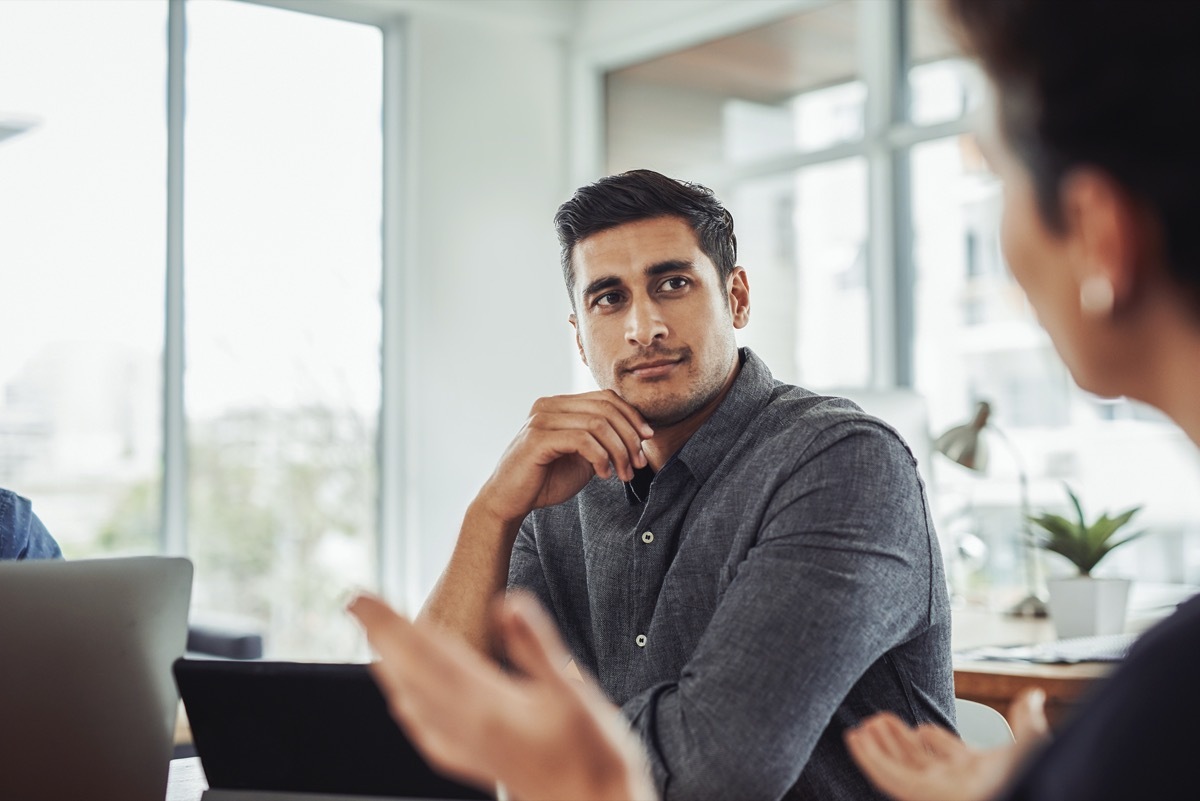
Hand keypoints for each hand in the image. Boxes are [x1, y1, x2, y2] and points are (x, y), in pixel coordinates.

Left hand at [348, 591, 656, 800]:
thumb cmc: (594, 757)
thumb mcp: (573, 693)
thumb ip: (535, 647)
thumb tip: (506, 603)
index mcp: (484, 708)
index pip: (421, 655)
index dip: (387, 623)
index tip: (358, 597)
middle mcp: (465, 730)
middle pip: (407, 676)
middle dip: (381, 638)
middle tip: (356, 605)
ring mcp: (468, 750)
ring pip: (412, 704)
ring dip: (391, 668)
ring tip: (377, 644)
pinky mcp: (477, 764)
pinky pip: (427, 731)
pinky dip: (409, 706)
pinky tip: (409, 706)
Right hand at [477, 391, 653, 524]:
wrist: (509, 502)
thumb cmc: (544, 481)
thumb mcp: (582, 457)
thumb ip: (601, 441)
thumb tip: (636, 434)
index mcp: (560, 404)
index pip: (606, 397)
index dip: (632, 416)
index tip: (647, 439)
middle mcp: (549, 405)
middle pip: (605, 408)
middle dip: (629, 436)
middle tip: (638, 464)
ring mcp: (542, 419)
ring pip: (597, 424)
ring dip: (618, 451)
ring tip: (623, 474)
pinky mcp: (537, 438)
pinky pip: (582, 440)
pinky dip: (601, 457)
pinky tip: (604, 474)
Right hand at [844, 689, 1049, 800]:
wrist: (1020, 794)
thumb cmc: (1029, 778)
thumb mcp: (1031, 744)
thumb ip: (1026, 720)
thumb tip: (1035, 695)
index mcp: (972, 770)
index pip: (942, 751)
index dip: (927, 736)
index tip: (914, 725)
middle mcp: (949, 781)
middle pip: (913, 758)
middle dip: (894, 739)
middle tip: (877, 719)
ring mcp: (932, 789)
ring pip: (895, 765)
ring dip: (876, 745)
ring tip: (861, 726)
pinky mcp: (918, 794)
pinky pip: (885, 776)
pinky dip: (868, 757)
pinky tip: (856, 738)